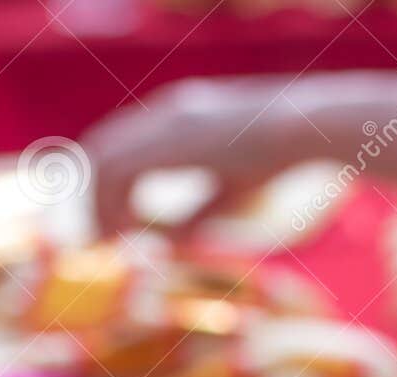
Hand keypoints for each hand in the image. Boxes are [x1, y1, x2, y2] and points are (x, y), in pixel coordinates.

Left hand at [83, 72, 396, 235]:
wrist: (300, 128)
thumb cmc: (278, 158)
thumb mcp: (230, 192)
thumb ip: (196, 215)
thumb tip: (169, 244)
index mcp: (178, 116)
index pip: (123, 143)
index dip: (111, 186)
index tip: (117, 226)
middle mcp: (164, 112)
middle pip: (104, 146)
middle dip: (95, 195)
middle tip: (100, 240)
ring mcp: (162, 120)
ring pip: (102, 158)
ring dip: (99, 203)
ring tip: (107, 242)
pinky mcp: (164, 138)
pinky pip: (116, 169)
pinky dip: (110, 202)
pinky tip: (124, 231)